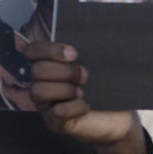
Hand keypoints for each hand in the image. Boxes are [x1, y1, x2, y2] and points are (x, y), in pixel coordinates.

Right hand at [27, 42, 147, 153]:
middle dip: (64, 71)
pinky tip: (86, 106)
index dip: (49, 49)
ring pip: (38, 91)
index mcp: (51, 66)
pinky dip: (74, 107)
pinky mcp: (55, 123)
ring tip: (83, 91)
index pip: (32, 50)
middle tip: (86, 76)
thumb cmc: (108, 87)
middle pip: (36, 71)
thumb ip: (91, 49)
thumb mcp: (100, 64)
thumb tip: (98, 31)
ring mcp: (47, 105)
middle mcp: (43, 84)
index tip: (74, 53)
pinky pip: (56, 112)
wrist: (119, 117)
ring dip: (65, 89)